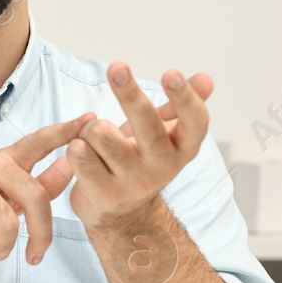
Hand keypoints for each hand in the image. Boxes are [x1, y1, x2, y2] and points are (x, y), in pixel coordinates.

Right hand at [0, 115, 93, 269]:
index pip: (37, 143)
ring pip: (7, 224)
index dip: (65, 132)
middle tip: (33, 258)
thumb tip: (69, 168)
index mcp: (1, 162)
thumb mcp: (1, 205)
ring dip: (1, 252)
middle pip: (34, 196)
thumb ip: (34, 188)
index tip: (92, 119)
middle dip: (40, 235)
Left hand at [39, 66, 211, 233]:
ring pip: (100, 132)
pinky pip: (79, 153)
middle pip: (146, 123)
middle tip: (117, 67)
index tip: (171, 73)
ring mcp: (134, 183)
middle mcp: (163, 167)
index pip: (195, 121)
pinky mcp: (105, 195)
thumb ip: (181, 105)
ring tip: (94, 138)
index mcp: (183, 148)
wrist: (122, 215)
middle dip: (128, 92)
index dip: (184, 97)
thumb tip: (206, 79)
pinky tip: (81, 153)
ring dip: (90, 127)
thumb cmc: (140, 160)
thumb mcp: (164, 134)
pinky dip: (75, 145)